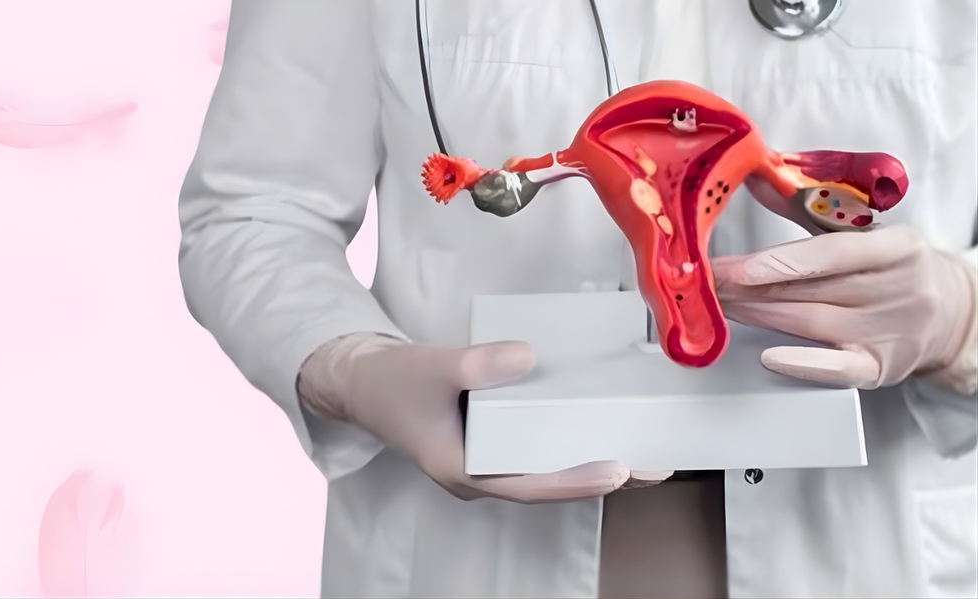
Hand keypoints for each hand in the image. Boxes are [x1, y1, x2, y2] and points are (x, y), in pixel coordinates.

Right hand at [297, 333, 669, 502]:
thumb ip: (477, 365)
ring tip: (643, 452)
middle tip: (654, 465)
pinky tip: (599, 425)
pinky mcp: (491, 443)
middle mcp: (480, 474)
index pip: (529, 486)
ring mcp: (486, 461)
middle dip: (602, 476)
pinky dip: (570, 440)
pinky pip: (538, 449)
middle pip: (549, 483)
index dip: (575, 481)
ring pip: (548, 469)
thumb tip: (527, 358)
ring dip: (592, 461)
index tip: (618, 470)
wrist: (359, 382)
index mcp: (462, 471)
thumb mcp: (431, 368)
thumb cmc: (389, 383)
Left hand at [712, 224, 977, 388]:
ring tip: (717, 304)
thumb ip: (807, 207)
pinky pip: (838, 368)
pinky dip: (802, 364)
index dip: (779, 261)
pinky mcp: (882, 367)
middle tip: (704, 282)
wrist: (951, 311)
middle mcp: (899, 289)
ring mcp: (891, 331)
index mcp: (897, 246)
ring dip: (756, 314)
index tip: (735, 267)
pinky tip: (771, 357)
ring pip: (810, 323)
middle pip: (809, 290)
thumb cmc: (893, 267)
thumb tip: (757, 176)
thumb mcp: (863, 230)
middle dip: (747, 286)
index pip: (832, 253)